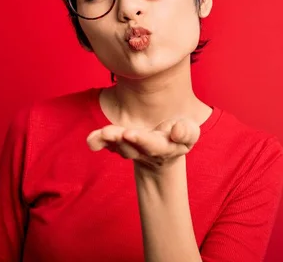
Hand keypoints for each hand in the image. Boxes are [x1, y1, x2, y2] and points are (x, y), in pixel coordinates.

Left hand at [86, 118, 200, 170]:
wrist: (166, 142)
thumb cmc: (179, 133)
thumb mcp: (190, 131)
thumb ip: (186, 132)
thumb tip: (176, 131)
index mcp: (164, 148)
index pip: (153, 146)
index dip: (142, 140)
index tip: (130, 133)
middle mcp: (145, 152)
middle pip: (131, 149)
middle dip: (120, 140)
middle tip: (108, 132)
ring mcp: (131, 150)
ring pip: (119, 147)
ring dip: (109, 140)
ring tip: (101, 132)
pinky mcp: (119, 144)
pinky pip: (107, 145)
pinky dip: (98, 142)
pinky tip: (92, 139)